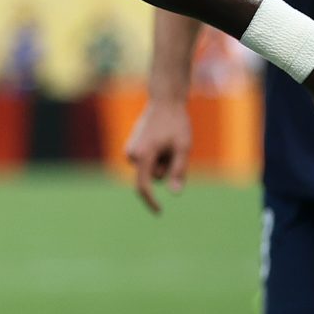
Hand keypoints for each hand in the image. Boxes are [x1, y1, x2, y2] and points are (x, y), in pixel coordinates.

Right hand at [123, 97, 192, 213]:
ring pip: (151, 169)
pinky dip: (158, 157)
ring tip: (169, 142)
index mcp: (142, 155)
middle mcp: (131, 155)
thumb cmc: (176, 123)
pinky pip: (148, 162)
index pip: (143, 186)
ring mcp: (130, 151)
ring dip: (163, 161)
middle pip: (153, 177)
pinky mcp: (132, 148)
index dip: (151, 201)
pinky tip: (162, 141)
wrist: (164, 101)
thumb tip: (175, 194)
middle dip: (167, 169)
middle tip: (176, 149)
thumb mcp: (183, 148)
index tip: (159, 212)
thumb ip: (178, 171)